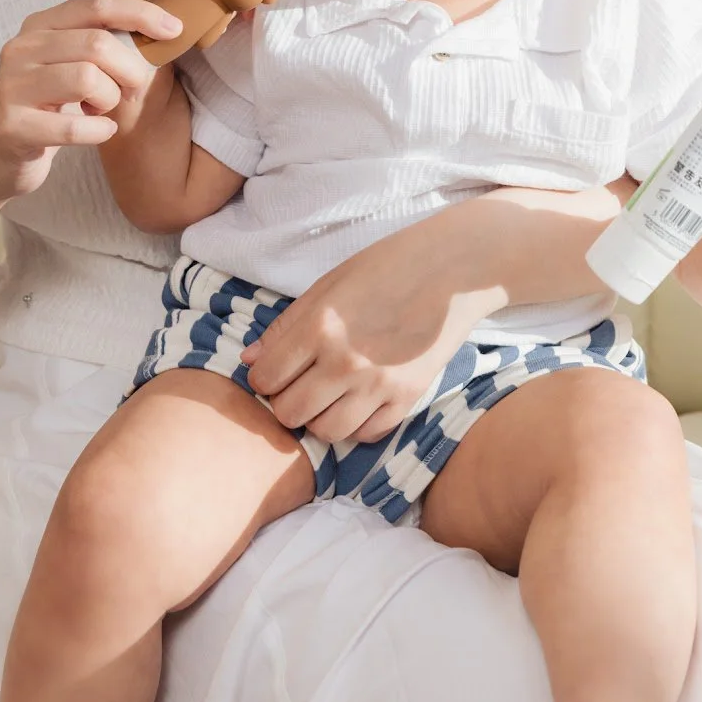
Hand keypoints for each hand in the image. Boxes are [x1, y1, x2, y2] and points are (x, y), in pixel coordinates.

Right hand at [0, 0, 183, 202]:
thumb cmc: (50, 107)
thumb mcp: (72, 65)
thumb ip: (106, 44)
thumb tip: (166, 29)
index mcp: (39, 25)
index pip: (97, 4)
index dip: (141, 13)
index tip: (174, 29)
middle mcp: (21, 48)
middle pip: (97, 43)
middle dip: (130, 68)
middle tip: (132, 90)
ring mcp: (13, 86)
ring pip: (87, 78)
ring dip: (110, 98)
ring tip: (103, 109)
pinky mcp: (12, 126)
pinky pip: (75, 126)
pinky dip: (100, 130)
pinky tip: (100, 131)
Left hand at [240, 220, 479, 444]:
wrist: (451, 271)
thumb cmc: (385, 268)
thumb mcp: (327, 286)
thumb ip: (286, 327)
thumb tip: (249, 361)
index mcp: (320, 326)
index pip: (266, 379)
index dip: (262, 378)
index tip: (273, 371)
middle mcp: (346, 362)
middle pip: (290, 414)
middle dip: (285, 403)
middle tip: (296, 385)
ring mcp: (379, 385)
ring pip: (326, 432)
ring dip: (318, 418)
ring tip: (326, 394)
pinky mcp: (407, 399)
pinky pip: (366, 434)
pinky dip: (355, 423)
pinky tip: (356, 399)